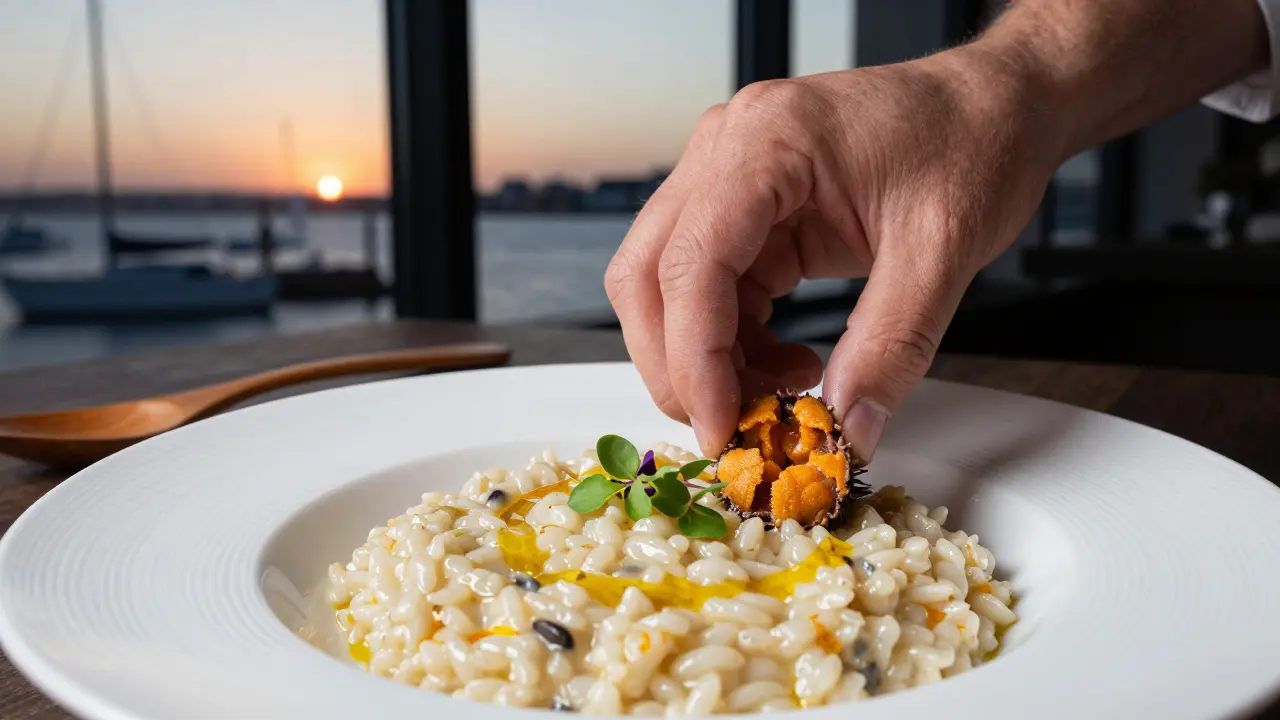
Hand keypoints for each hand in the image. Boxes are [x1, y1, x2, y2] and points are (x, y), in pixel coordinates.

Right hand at [604, 48, 1067, 459]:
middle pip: (647, 276)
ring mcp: (727, 178)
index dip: (694, 357)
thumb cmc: (972, 142)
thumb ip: (892, 343)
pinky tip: (789, 364)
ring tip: (780, 394)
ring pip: (665, 290)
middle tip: (731, 429)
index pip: (691, 261)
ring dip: (705, 361)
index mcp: (767, 141)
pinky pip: (709, 292)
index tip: (723, 427)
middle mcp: (727, 151)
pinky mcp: (744, 212)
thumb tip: (848, 426)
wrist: (992, 106)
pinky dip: (734, 345)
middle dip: (677, 366)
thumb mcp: (944, 249)